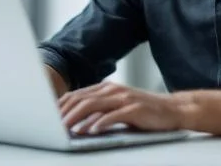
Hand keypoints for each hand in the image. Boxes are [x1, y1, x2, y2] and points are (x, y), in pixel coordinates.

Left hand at [58, 81, 183, 134]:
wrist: (172, 110)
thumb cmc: (143, 111)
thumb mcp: (118, 107)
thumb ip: (99, 110)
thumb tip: (76, 122)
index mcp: (107, 89)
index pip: (77, 95)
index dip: (61, 106)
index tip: (47, 117)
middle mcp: (113, 90)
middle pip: (82, 99)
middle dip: (64, 112)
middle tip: (50, 125)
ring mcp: (124, 98)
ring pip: (94, 105)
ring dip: (77, 117)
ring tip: (65, 128)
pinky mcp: (135, 109)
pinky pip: (113, 115)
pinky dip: (99, 123)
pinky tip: (90, 130)